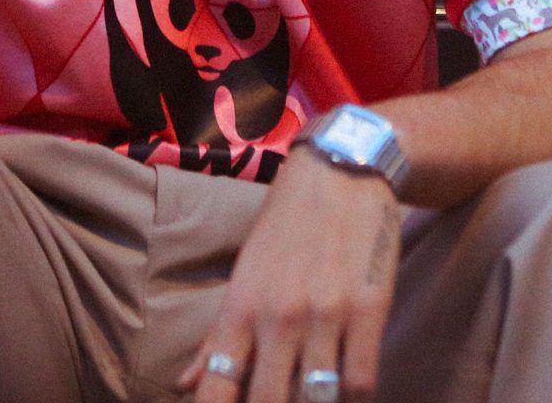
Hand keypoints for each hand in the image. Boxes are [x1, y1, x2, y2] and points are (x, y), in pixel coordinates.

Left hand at [180, 148, 400, 402]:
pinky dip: (354, 394)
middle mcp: (278, 316)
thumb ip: (216, 338)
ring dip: (315, 402)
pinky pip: (360, 381)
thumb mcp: (244, 276)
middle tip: (279, 397)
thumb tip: (183, 385)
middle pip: (268, 402)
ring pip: (317, 397)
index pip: (218, 385)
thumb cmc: (285, 227)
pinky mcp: (368, 309)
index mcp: (241, 308)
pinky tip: (347, 385)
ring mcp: (325, 313)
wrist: (340, 172)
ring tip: (313, 391)